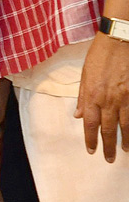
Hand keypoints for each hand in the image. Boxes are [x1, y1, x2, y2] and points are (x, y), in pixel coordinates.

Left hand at [76, 32, 128, 160]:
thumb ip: (82, 96)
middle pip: (108, 128)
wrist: (120, 41)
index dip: (90, 138)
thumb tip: (77, 114)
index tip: (91, 150)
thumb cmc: (99, 55)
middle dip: (108, 146)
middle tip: (109, 159)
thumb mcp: (85, 74)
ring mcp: (124, 98)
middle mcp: (108, 100)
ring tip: (124, 151)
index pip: (89, 123)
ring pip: (125, 125)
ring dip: (124, 140)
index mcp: (92, 94)